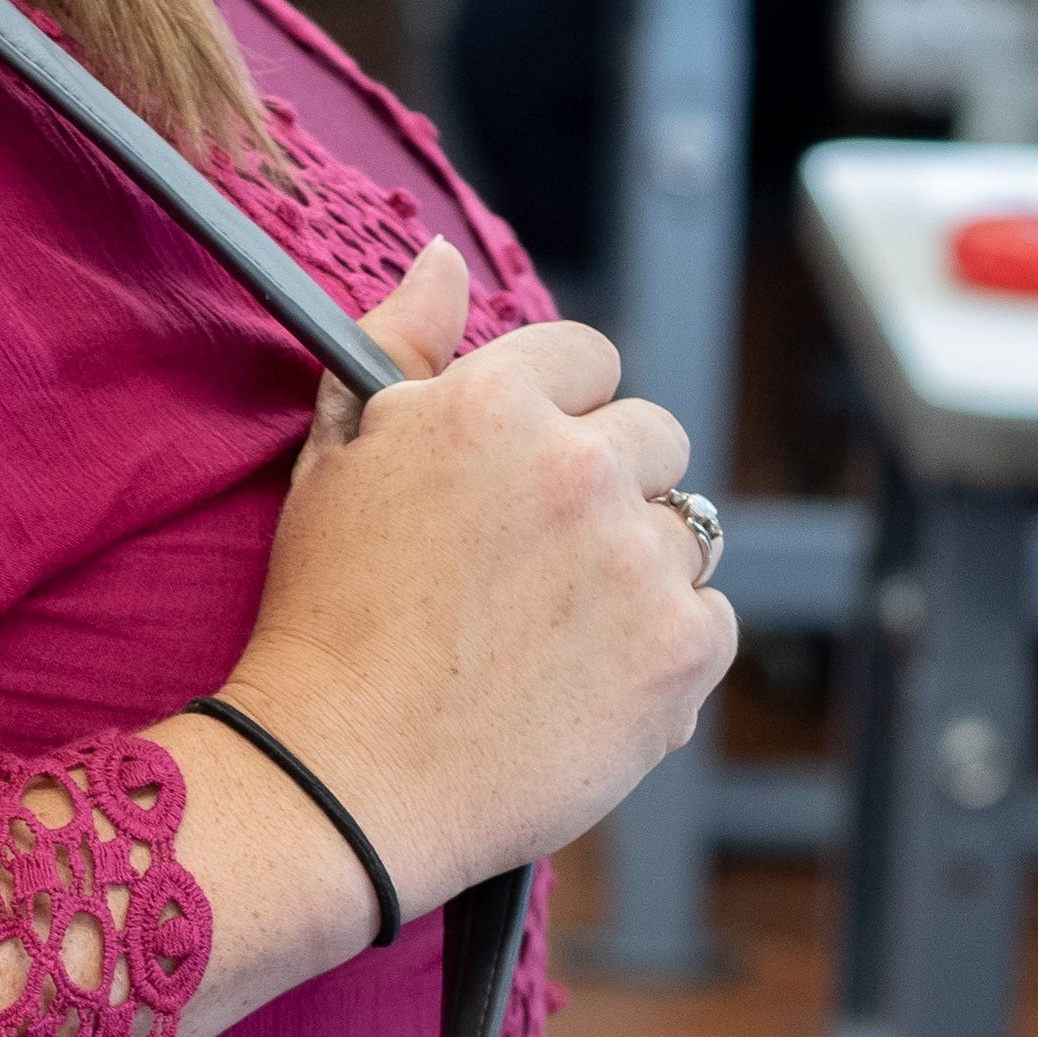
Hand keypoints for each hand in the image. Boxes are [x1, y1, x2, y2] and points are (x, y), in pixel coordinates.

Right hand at [210, 240, 735, 922]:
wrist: (343, 775)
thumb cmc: (325, 617)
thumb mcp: (338, 457)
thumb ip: (401, 346)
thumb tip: (441, 261)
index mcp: (492, 402)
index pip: (587, 356)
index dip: (555, 409)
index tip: (524, 465)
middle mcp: (578, 465)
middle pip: (653, 439)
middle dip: (605, 486)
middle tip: (535, 560)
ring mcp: (639, 560)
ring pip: (684, 532)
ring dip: (636, 569)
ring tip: (552, 629)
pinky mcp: (683, 651)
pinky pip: (712, 619)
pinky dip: (664, 648)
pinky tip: (584, 676)